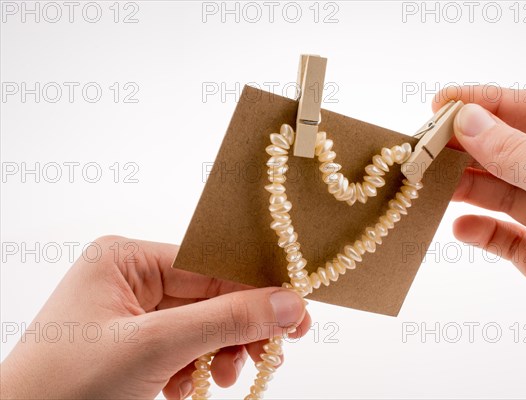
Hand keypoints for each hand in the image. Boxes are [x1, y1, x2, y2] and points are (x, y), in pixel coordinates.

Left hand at [0, 236, 309, 399]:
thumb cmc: (65, 386)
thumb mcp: (154, 347)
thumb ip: (226, 321)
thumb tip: (288, 304)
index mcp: (125, 259)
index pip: (210, 266)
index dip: (256, 289)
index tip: (297, 310)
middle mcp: (129, 279)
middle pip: (209, 297)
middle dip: (238, 329)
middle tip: (273, 352)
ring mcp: (131, 315)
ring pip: (201, 325)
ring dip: (219, 353)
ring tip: (222, 378)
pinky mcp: (133, 347)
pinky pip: (184, 349)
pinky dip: (196, 369)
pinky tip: (189, 388)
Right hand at [434, 87, 525, 396]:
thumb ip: (515, 149)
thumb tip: (468, 119)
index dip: (488, 102)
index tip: (444, 104)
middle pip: (515, 150)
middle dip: (471, 147)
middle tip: (428, 146)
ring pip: (505, 193)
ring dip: (468, 187)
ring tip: (435, 186)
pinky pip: (506, 237)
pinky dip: (481, 230)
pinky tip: (461, 228)